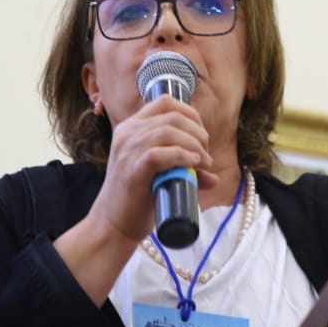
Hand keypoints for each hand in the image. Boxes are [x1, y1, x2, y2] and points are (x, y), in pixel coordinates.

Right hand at [87, 97, 217, 245]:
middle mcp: (127, 133)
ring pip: (169, 131)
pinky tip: (193, 164)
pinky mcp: (132, 169)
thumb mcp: (160, 174)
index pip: (166, 102)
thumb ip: (183, 168)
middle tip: (205, 156)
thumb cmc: (138, 197)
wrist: (113, 224)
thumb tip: (213, 177)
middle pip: (173, 116)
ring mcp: (127, 150)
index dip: (191, 115)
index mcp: (132, 127)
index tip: (201, 136)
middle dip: (198, 133)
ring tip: (203, 163)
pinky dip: (182, 156)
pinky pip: (159, 153)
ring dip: (194, 145)